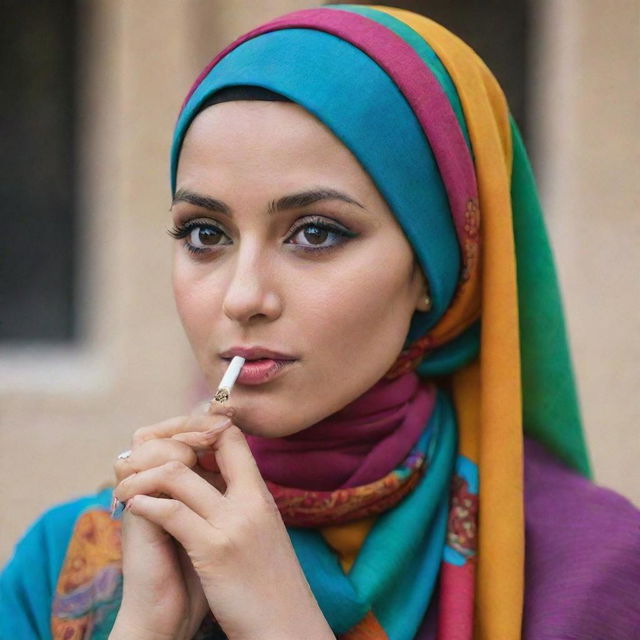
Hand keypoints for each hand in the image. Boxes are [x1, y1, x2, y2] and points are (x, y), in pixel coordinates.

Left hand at [114, 417, 333, 639]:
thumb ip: (245, 505)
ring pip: (179, 474)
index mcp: (260, 495)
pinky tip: (133, 506)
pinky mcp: (214, 551)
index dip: (203, 428)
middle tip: (147, 449)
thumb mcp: (265, 533)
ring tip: (127, 487)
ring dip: (144, 476)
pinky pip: (171, 513)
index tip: (178, 440)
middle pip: (214, 440)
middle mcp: (250, 500)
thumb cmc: (272, 584)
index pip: (234, 438)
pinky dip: (146, 505)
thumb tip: (219, 486)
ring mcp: (232, 524)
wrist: (288, 626)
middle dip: (175, 436)